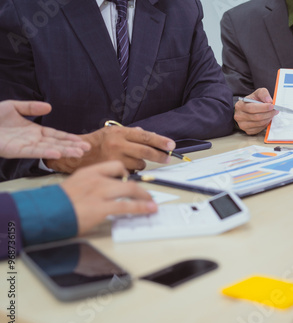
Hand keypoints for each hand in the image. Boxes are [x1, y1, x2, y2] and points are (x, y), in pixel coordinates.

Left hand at [0, 100, 89, 158]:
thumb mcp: (13, 107)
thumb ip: (30, 107)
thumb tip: (49, 107)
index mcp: (34, 131)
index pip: (56, 135)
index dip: (69, 138)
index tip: (82, 141)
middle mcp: (32, 140)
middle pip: (57, 143)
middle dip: (72, 147)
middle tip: (87, 149)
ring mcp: (25, 146)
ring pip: (49, 149)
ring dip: (64, 151)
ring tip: (79, 153)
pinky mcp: (15, 151)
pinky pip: (33, 152)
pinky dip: (46, 153)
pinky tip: (57, 153)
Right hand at [45, 126, 175, 172]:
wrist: (75, 155)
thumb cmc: (96, 143)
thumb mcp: (111, 132)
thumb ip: (130, 134)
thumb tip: (149, 135)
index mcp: (119, 132)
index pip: (145, 136)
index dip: (160, 141)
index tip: (171, 145)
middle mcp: (117, 144)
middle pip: (146, 151)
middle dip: (159, 156)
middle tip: (167, 158)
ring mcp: (114, 158)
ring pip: (139, 164)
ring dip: (141, 164)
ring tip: (133, 161)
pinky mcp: (112, 171)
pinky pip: (130, 173)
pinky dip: (131, 171)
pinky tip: (124, 168)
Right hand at [60, 161, 157, 235]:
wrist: (45, 212)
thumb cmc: (58, 203)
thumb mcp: (74, 186)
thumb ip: (90, 184)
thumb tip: (103, 189)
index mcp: (89, 172)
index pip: (116, 165)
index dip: (128, 173)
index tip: (134, 179)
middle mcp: (97, 179)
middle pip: (127, 177)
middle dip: (142, 186)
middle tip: (148, 193)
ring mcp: (100, 192)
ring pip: (131, 189)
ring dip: (145, 197)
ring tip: (152, 203)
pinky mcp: (101, 207)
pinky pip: (127, 206)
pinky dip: (141, 207)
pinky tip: (149, 209)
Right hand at [234, 88, 277, 134]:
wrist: (247, 110)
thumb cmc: (252, 101)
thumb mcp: (256, 94)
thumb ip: (263, 94)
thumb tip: (269, 101)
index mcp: (240, 106)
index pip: (251, 108)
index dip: (263, 107)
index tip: (272, 106)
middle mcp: (239, 116)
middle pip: (256, 117)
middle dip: (268, 113)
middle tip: (275, 110)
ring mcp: (243, 125)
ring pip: (259, 123)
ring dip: (268, 119)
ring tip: (272, 114)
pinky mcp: (248, 131)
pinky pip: (259, 129)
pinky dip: (265, 124)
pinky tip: (267, 119)